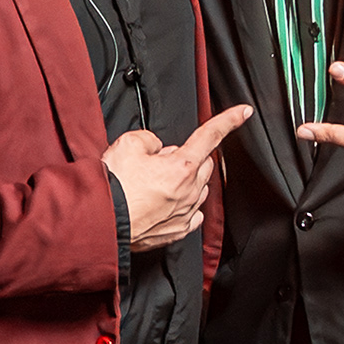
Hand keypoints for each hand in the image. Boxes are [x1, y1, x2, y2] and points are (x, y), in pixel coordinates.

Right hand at [103, 105, 251, 249]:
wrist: (99, 222)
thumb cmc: (112, 189)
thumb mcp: (128, 144)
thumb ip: (150, 139)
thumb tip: (156, 148)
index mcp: (182, 167)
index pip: (211, 135)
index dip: (229, 120)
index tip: (244, 112)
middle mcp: (189, 191)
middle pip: (204, 164)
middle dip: (189, 156)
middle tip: (162, 159)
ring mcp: (185, 213)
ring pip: (199, 189)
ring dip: (186, 181)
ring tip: (155, 183)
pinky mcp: (176, 231)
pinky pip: (192, 214)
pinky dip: (184, 205)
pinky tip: (166, 202)